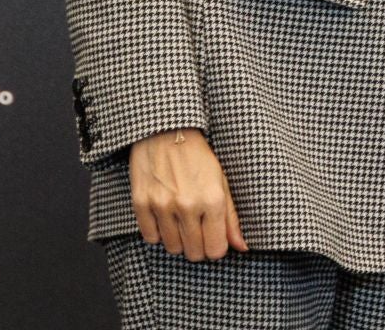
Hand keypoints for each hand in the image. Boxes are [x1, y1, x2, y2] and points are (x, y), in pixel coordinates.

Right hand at [128, 129, 248, 261]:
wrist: (166, 131)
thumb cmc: (198, 156)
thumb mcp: (221, 181)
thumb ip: (231, 218)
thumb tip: (242, 247)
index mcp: (213, 199)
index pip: (215, 249)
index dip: (216, 247)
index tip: (213, 238)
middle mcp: (188, 205)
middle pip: (194, 253)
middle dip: (198, 246)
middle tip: (198, 229)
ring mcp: (162, 205)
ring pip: (172, 248)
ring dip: (178, 239)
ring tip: (181, 220)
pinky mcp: (141, 203)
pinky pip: (150, 237)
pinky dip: (158, 232)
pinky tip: (165, 216)